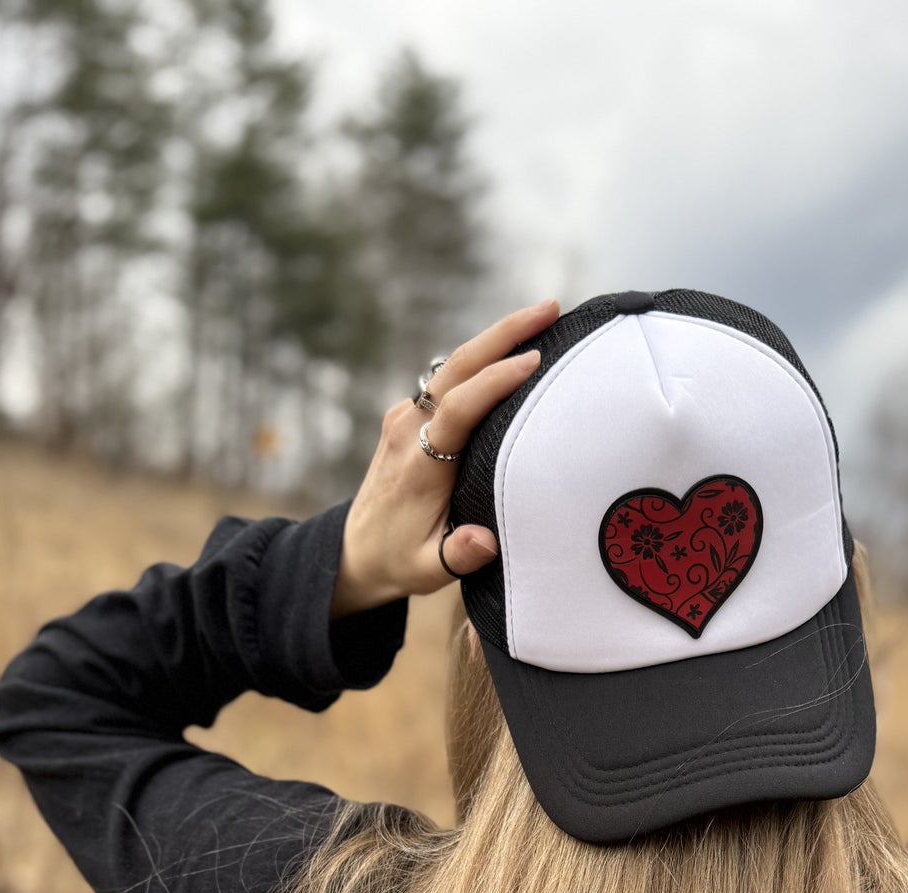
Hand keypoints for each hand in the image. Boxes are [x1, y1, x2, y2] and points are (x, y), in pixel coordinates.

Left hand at [333, 298, 559, 616]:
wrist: (355, 550)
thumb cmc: (399, 560)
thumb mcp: (427, 571)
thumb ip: (457, 556)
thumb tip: (484, 541)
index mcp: (419, 463)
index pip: (459, 408)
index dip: (495, 382)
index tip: (534, 360)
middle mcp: (409, 428)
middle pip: (458, 366)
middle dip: (505, 333)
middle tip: (551, 307)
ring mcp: (407, 417)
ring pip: (455, 365)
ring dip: (498, 338)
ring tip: (544, 318)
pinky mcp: (410, 416)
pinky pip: (451, 379)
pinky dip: (484, 360)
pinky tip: (515, 352)